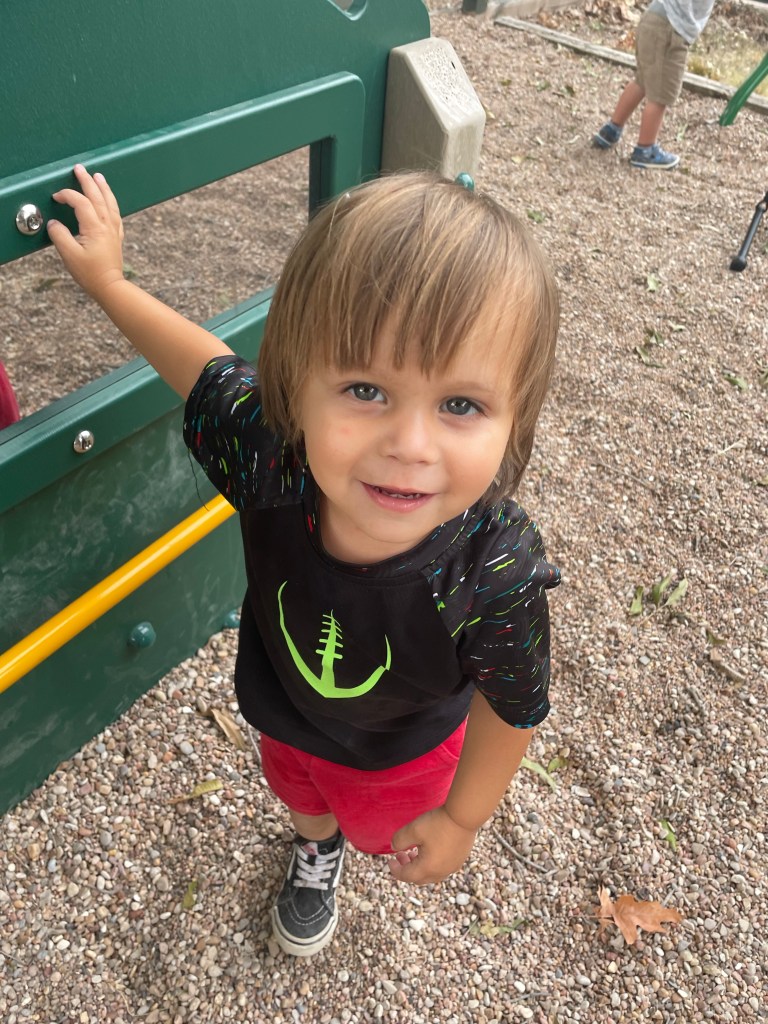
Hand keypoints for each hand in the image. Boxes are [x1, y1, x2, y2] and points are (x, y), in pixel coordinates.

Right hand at [48, 164, 124, 301]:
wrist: (110, 287)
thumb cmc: (90, 274)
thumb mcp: (69, 255)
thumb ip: (59, 236)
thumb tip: (54, 223)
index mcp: (94, 228)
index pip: (80, 202)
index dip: (67, 195)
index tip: (56, 197)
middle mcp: (106, 226)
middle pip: (97, 197)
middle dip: (87, 181)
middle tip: (80, 169)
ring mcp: (114, 231)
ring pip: (110, 203)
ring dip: (103, 188)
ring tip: (98, 176)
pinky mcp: (117, 238)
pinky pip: (116, 215)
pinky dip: (112, 204)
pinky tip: (110, 202)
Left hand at [388, 806, 476, 884]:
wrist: (464, 816)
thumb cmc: (438, 823)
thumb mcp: (414, 829)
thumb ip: (400, 840)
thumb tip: (394, 847)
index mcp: (427, 868)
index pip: (406, 876)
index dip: (395, 870)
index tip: (390, 860)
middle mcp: (440, 872)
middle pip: (419, 878)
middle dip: (407, 869)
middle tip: (401, 855)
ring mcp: (452, 867)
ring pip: (431, 874)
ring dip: (420, 867)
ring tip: (415, 852)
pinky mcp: (459, 860)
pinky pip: (442, 868)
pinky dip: (431, 864)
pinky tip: (431, 849)